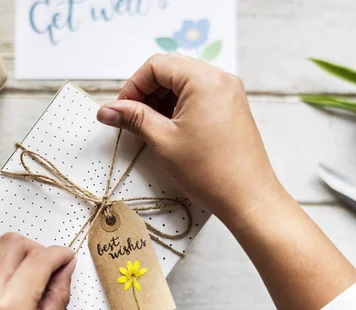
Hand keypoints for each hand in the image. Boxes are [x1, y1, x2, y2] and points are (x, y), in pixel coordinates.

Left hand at [0, 232, 75, 309]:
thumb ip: (57, 297)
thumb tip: (66, 268)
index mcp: (10, 309)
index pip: (41, 258)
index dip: (60, 254)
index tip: (65, 258)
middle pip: (17, 242)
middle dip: (38, 249)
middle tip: (46, 267)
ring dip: (14, 248)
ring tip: (23, 269)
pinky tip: (3, 272)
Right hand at [97, 53, 282, 222]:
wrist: (248, 198)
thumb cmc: (211, 172)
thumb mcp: (164, 141)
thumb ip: (134, 119)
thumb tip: (107, 110)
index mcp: (204, 80)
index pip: (157, 65)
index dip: (133, 86)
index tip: (121, 109)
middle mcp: (220, 79)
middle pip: (170, 70)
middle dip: (146, 92)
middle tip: (131, 118)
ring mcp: (228, 92)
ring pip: (183, 83)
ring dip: (161, 100)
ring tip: (148, 127)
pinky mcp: (231, 107)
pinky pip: (198, 96)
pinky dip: (178, 107)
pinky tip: (167, 129)